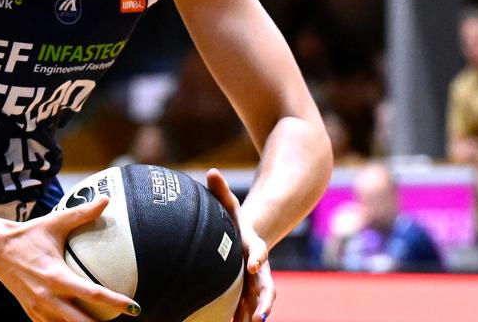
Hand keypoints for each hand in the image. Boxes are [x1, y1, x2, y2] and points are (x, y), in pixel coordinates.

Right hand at [0, 197, 140, 321]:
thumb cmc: (27, 235)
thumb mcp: (54, 223)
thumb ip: (81, 214)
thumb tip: (106, 201)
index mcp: (56, 276)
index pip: (93, 294)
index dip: (116, 302)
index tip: (135, 307)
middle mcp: (48, 297)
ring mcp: (39, 308)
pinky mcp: (32, 314)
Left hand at [207, 169, 273, 321]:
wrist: (246, 234)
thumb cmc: (233, 218)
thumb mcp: (227, 202)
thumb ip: (221, 189)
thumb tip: (211, 171)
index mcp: (254, 246)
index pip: (259, 252)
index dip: (257, 258)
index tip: (252, 265)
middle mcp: (258, 267)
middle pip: (266, 286)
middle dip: (264, 301)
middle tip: (259, 315)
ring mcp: (254, 281)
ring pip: (257, 301)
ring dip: (252, 315)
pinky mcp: (245, 290)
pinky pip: (245, 306)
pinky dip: (241, 316)